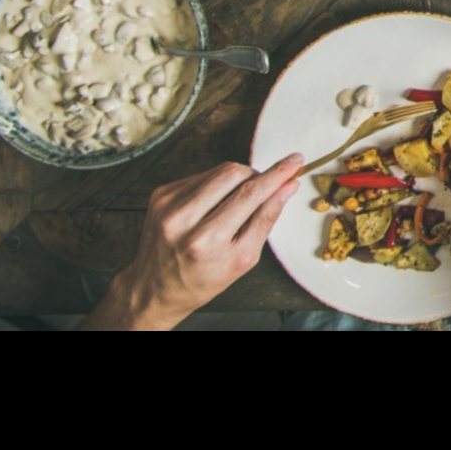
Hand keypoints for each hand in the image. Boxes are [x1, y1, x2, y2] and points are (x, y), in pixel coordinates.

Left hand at [82, 155, 302, 328]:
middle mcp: (181, 219)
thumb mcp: (242, 259)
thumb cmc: (201, 279)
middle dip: (255, 176)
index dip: (277, 174)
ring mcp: (166, 204)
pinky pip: (200, 175)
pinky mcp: (160, 194)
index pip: (250, 194)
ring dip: (235, 180)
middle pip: (233, 173)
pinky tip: (212, 206)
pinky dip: (215, 185)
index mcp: (205, 241)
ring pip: (217, 170)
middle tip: (263, 190)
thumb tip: (287, 187)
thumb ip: (266, 219)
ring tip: (232, 206)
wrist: (154, 288)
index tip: (295, 161)